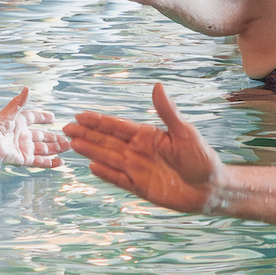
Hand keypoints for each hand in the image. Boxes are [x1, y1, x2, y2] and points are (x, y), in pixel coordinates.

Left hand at [0, 87, 65, 168]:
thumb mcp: (5, 114)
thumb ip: (18, 103)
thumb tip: (28, 88)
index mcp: (16, 122)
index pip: (32, 117)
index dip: (42, 117)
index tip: (53, 117)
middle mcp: (20, 135)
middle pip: (41, 135)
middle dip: (54, 137)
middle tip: (67, 138)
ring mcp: (21, 147)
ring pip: (42, 148)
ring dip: (55, 148)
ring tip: (68, 148)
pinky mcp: (21, 159)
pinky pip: (38, 161)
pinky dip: (49, 162)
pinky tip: (60, 162)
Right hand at [66, 84, 219, 211]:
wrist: (210, 188)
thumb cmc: (201, 158)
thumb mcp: (185, 132)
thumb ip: (167, 112)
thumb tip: (157, 86)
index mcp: (148, 135)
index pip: (117, 126)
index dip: (98, 121)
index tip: (80, 114)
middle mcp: (139, 151)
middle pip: (107, 141)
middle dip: (87, 134)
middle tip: (65, 128)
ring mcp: (138, 169)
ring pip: (108, 158)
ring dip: (91, 151)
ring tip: (71, 144)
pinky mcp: (140, 187)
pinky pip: (118, 179)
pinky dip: (105, 174)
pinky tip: (91, 167)